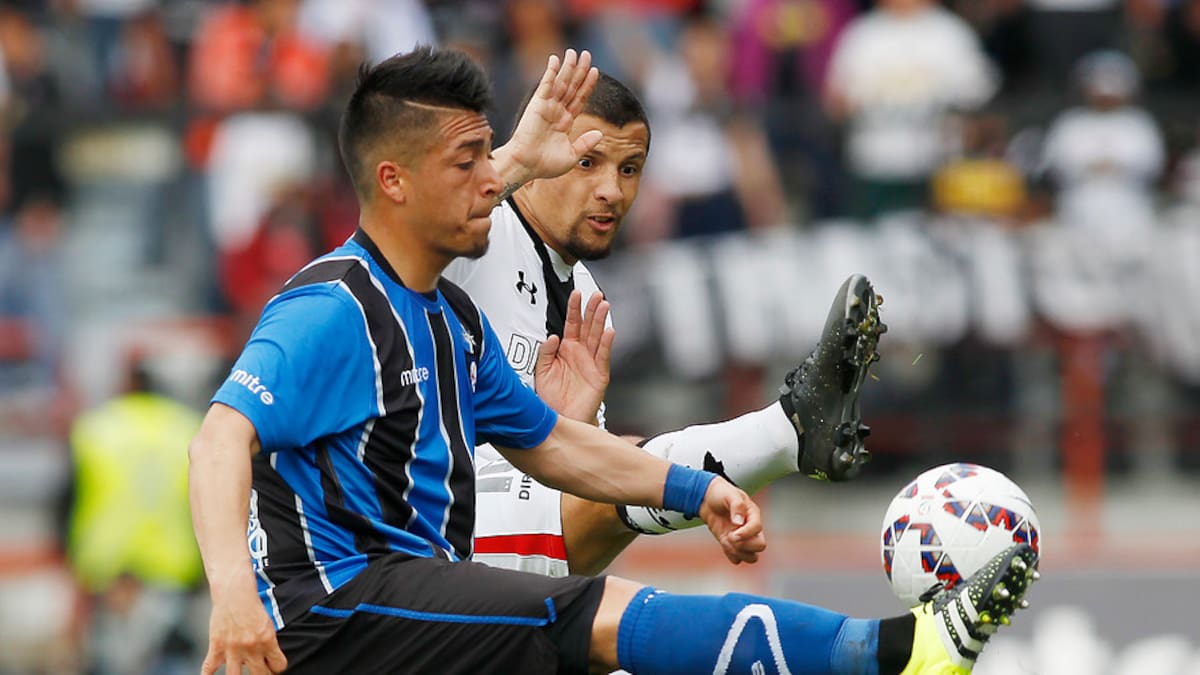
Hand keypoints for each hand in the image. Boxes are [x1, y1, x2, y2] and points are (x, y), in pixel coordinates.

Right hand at [201, 572, 286, 674]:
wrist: (234, 592)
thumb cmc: (252, 606)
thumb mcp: (267, 623)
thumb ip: (268, 642)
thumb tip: (268, 657)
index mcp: (268, 640)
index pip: (279, 665)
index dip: (277, 667)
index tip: (273, 666)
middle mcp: (251, 647)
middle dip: (262, 674)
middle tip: (260, 671)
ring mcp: (232, 648)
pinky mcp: (216, 646)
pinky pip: (209, 669)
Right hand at [496, 49, 601, 185]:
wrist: (526, 165)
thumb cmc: (545, 165)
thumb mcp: (572, 155)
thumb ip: (586, 143)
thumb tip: (600, 133)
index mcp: (565, 122)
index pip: (579, 99)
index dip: (587, 85)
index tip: (594, 71)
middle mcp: (556, 111)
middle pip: (572, 86)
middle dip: (580, 70)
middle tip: (587, 54)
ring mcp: (547, 107)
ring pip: (561, 83)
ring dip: (568, 67)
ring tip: (575, 53)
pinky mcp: (537, 105)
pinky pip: (546, 85)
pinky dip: (551, 72)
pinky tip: (556, 59)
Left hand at [534, 290, 613, 422]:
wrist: (560, 419)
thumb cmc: (551, 397)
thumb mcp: (541, 371)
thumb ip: (545, 353)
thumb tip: (552, 337)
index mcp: (566, 349)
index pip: (572, 324)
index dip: (574, 309)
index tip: (575, 294)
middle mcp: (580, 353)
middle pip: (588, 326)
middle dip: (591, 309)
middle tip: (595, 294)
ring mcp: (591, 363)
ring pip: (597, 337)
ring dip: (601, 321)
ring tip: (604, 305)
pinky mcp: (599, 375)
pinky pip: (603, 356)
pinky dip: (606, 344)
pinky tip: (609, 331)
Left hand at [699, 478, 765, 564]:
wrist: (708, 499)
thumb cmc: (721, 493)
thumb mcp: (729, 494)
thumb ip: (737, 505)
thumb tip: (739, 522)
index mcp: (753, 514)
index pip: (757, 528)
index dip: (746, 533)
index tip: (732, 532)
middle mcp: (751, 529)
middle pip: (760, 546)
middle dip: (744, 545)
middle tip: (730, 537)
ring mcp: (743, 539)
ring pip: (752, 557)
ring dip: (738, 552)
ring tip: (726, 540)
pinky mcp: (733, 545)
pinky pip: (737, 559)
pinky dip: (730, 554)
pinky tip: (724, 542)